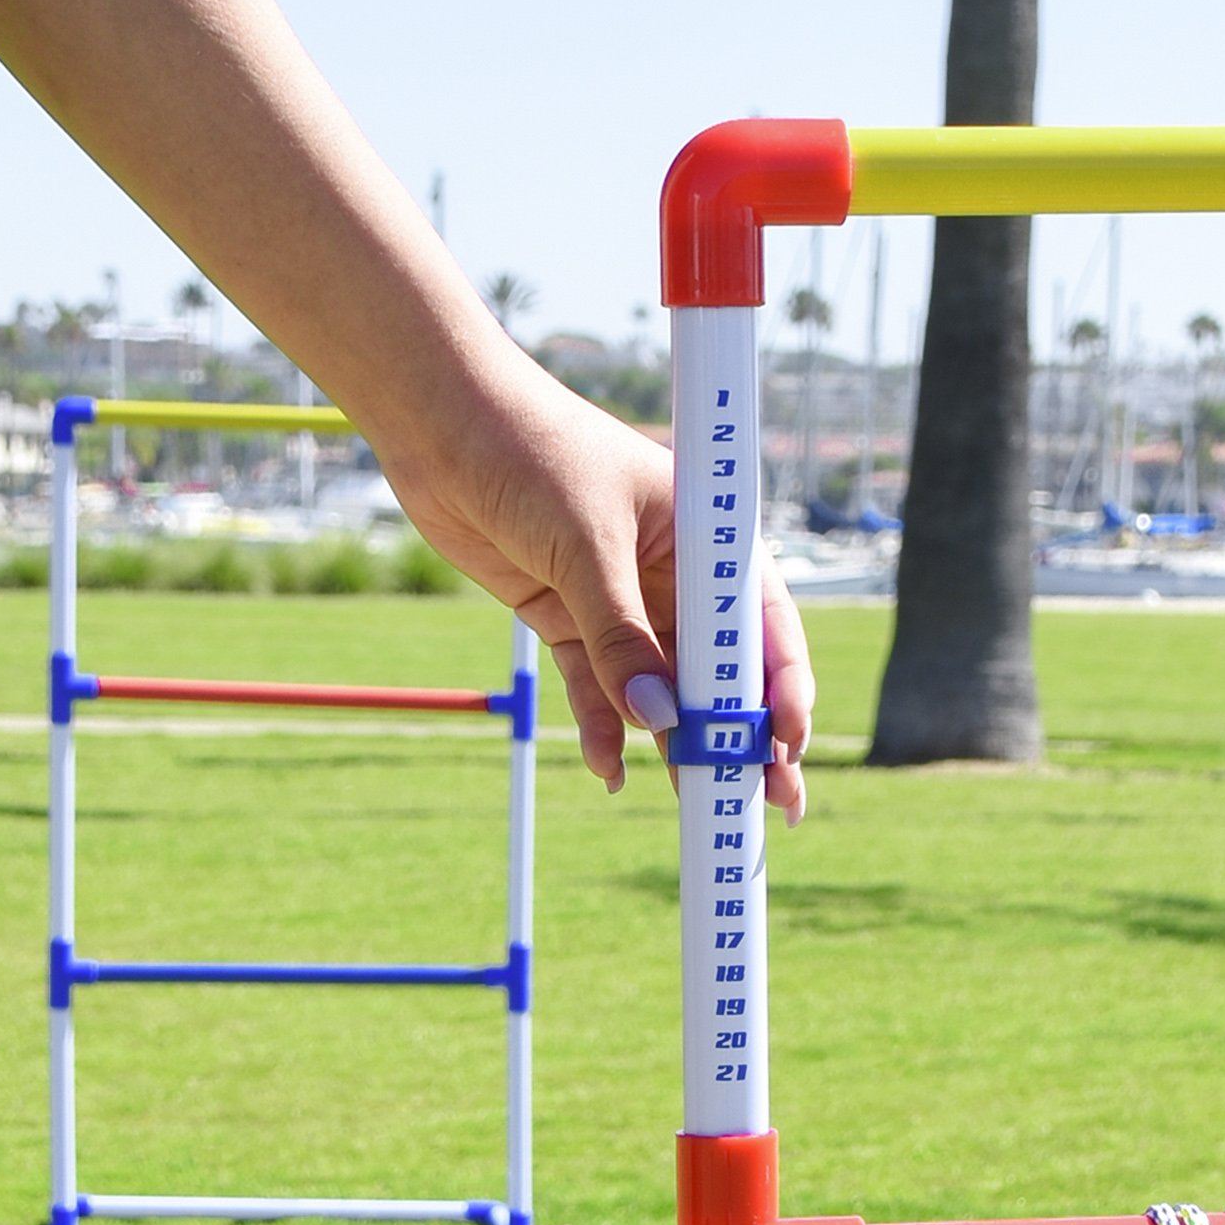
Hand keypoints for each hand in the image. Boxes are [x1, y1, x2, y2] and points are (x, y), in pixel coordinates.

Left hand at [375, 355, 810, 819]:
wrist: (439, 419)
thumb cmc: (532, 450)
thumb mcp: (586, 545)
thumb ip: (621, 638)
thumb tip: (659, 720)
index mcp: (707, 538)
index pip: (762, 623)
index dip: (780, 685)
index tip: (786, 741)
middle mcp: (675, 574)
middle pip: (720, 667)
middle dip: (742, 734)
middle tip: (770, 801)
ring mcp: (623, 600)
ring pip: (662, 688)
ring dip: (676, 743)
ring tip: (696, 804)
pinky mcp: (569, 618)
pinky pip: (597, 687)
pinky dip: (603, 728)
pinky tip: (610, 769)